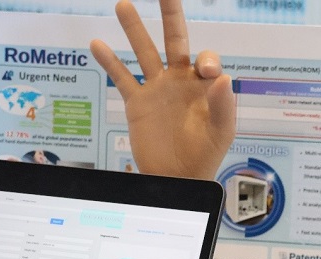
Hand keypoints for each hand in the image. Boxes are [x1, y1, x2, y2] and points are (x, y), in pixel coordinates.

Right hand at [90, 0, 235, 179]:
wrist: (178, 178)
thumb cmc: (205, 156)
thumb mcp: (221, 132)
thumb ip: (223, 105)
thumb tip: (222, 77)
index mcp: (204, 87)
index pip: (205, 60)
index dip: (206, 60)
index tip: (202, 71)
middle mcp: (180, 81)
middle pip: (175, 40)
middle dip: (171, 15)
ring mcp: (158, 90)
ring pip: (145, 52)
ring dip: (135, 29)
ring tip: (124, 5)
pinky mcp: (138, 103)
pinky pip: (122, 78)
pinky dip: (110, 62)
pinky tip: (97, 43)